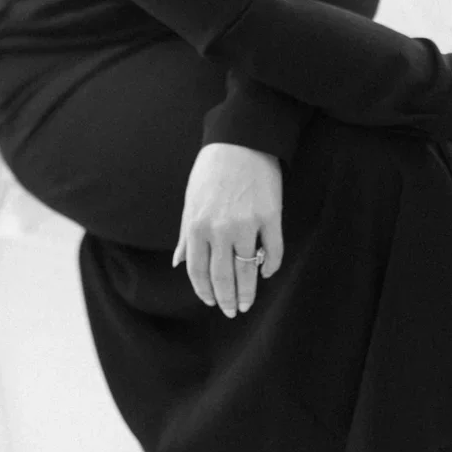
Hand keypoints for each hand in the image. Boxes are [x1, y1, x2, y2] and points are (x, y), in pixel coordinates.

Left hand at [171, 143, 283, 316]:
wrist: (241, 140)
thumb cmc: (212, 169)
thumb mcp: (191, 200)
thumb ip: (186, 235)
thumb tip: (178, 263)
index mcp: (196, 225)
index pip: (198, 271)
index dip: (204, 291)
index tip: (211, 302)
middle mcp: (220, 229)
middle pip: (222, 277)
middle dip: (227, 299)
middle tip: (233, 311)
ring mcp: (247, 224)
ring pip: (247, 270)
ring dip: (248, 291)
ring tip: (248, 302)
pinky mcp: (271, 216)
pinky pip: (273, 251)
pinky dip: (270, 267)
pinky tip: (266, 274)